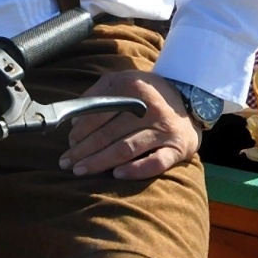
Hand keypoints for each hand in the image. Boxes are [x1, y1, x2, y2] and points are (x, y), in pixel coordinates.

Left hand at [60, 71, 201, 180]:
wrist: (191, 102)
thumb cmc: (148, 95)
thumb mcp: (124, 82)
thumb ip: (98, 93)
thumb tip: (75, 118)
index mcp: (134, 88)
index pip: (99, 112)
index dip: (80, 130)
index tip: (69, 142)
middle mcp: (150, 108)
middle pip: (109, 134)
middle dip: (83, 150)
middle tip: (66, 163)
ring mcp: (164, 129)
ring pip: (126, 149)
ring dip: (100, 162)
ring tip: (81, 171)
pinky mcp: (177, 148)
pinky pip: (155, 163)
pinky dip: (135, 170)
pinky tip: (117, 175)